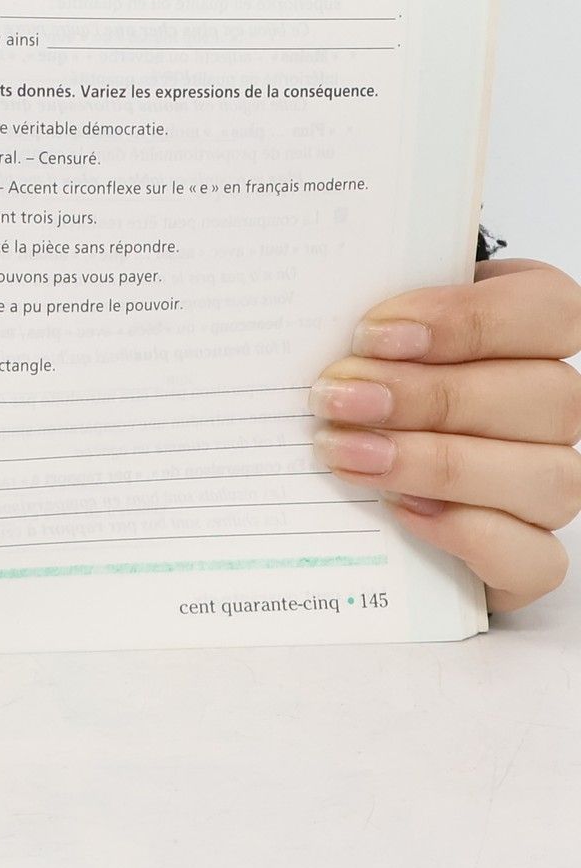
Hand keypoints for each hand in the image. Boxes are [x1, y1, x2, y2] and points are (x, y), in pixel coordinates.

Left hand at [311, 260, 580, 611]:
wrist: (352, 453)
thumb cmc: (363, 373)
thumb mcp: (365, 331)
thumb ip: (367, 317)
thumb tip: (312, 310)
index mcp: (530, 328)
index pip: (548, 309)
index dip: (467, 319)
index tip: (373, 336)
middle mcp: (555, 406)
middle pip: (544, 396)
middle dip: (428, 397)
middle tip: (339, 399)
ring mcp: (552, 481)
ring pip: (545, 477)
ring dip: (436, 465)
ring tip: (347, 453)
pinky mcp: (530, 553)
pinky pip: (535, 557)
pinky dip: (468, 534)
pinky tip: (400, 510)